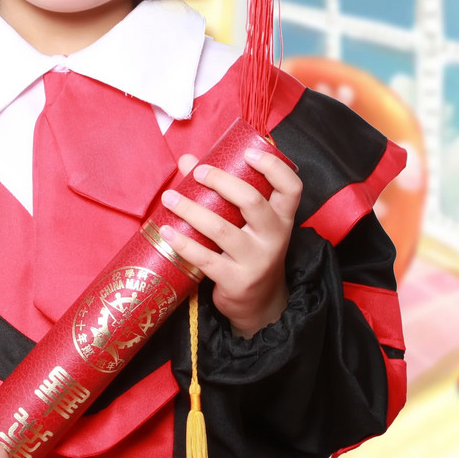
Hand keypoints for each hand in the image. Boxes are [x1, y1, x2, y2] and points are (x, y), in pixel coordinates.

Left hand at [159, 148, 302, 338]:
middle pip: (252, 201)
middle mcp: (274, 237)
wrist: (259, 304)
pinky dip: (183, 243)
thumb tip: (188, 161)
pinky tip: (167, 231)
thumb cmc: (249, 251)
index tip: (249, 153)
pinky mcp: (236, 281)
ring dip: (191, 210)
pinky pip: (206, 258)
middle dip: (221, 182)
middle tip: (198, 173)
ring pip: (221, 229)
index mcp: (282, 218)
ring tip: (169, 198)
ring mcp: (256, 260)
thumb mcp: (247, 223)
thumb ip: (223, 191)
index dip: (273, 167)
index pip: (292, 187)